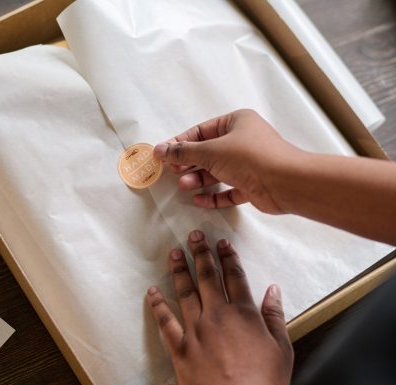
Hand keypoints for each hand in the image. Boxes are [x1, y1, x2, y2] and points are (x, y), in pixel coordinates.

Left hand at [147, 230, 292, 384]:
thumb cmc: (263, 383)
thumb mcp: (282, 348)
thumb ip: (275, 316)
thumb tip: (273, 290)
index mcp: (243, 314)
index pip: (235, 277)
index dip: (228, 257)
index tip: (222, 243)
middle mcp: (217, 315)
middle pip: (208, 277)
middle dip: (201, 254)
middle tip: (194, 236)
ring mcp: (196, 330)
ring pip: (185, 292)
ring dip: (179, 271)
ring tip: (174, 253)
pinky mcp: (180, 347)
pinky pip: (165, 322)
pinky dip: (158, 305)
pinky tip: (152, 292)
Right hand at [153, 109, 303, 213]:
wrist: (286, 183)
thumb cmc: (250, 158)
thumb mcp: (211, 151)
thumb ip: (183, 152)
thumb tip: (160, 149)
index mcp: (236, 122)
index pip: (201, 130)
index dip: (180, 142)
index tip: (162, 154)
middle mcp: (243, 140)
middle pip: (208, 152)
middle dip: (189, 163)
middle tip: (172, 171)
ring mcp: (248, 164)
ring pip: (217, 171)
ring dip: (199, 179)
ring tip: (184, 185)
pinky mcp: (252, 184)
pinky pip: (228, 189)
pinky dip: (214, 195)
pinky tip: (199, 200)